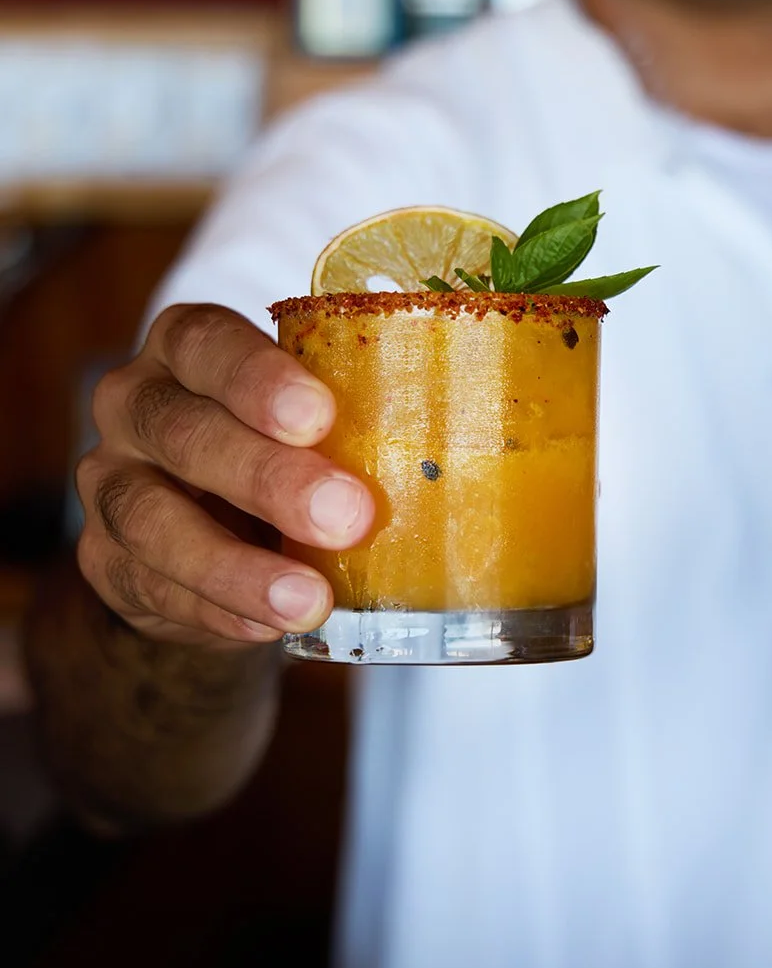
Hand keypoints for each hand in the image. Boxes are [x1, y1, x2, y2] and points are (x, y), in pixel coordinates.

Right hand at [76, 303, 374, 646]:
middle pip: (184, 432)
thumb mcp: (316, 420)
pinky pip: (151, 587)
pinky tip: (272, 625)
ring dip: (236, 566)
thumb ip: (359, 419)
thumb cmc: (286, 450)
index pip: (207, 342)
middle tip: (348, 514)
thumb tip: (471, 448)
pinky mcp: (104, 559)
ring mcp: (110, 482)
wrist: (217, 531)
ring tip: (311, 600)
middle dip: (267, 478)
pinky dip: (217, 610)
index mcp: (188, 347)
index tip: (320, 417)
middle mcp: (135, 404)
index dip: (258, 379)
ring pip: (151, 519)